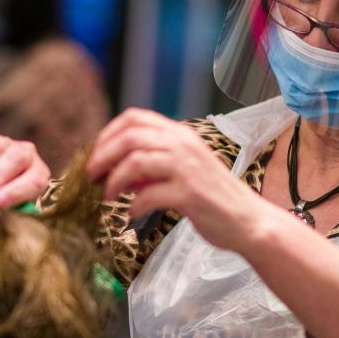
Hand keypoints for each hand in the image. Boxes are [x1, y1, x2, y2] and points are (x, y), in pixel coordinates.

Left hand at [86, 108, 265, 250]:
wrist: (246, 220)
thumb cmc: (212, 197)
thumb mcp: (182, 170)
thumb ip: (153, 165)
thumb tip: (116, 169)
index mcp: (181, 134)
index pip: (135, 118)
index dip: (108, 133)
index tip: (97, 154)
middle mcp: (184, 145)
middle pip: (130, 137)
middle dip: (103, 156)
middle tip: (92, 176)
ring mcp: (188, 168)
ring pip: (135, 162)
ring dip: (114, 180)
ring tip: (108, 196)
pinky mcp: (189, 194)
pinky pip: (149, 194)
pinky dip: (134, 205)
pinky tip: (132, 214)